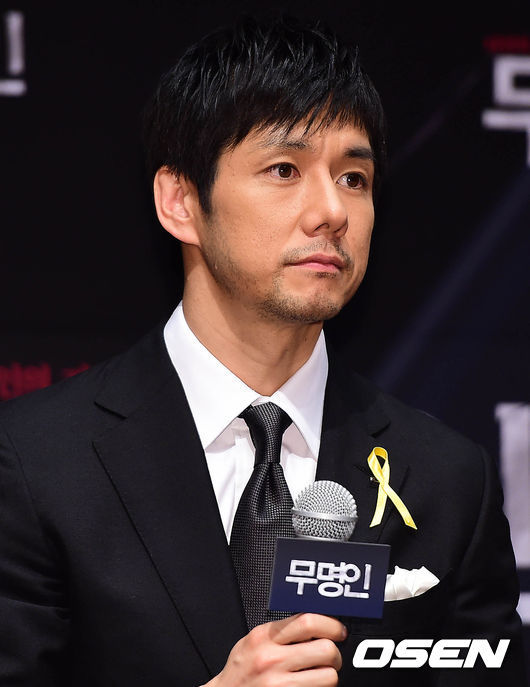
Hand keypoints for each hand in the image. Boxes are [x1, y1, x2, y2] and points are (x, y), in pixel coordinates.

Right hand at [207, 613, 344, 686]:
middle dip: (335, 654)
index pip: (308, 621)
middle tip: (331, 657)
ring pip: (329, 676)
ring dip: (330, 676)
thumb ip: (281, 630)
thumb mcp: (254, 642)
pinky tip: (310, 686)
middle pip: (325, 649)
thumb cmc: (241, 671)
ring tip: (320, 675)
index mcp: (264, 637)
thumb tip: (316, 621)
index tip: (338, 630)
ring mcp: (279, 685)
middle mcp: (272, 660)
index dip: (331, 625)